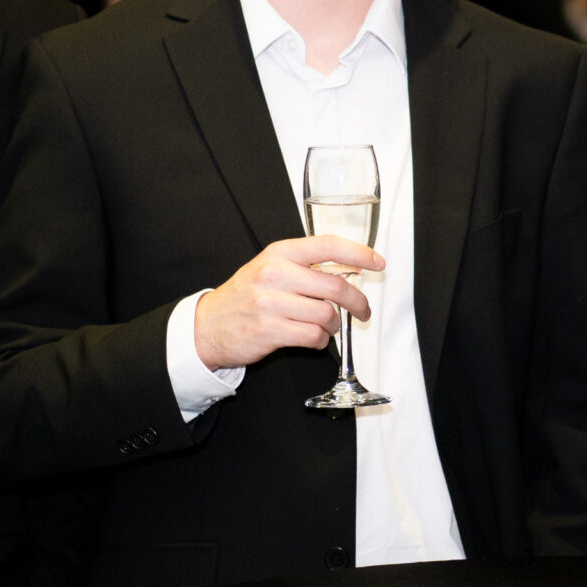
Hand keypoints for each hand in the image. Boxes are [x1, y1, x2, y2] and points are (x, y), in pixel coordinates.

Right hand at [192, 236, 381, 371]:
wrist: (208, 325)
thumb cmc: (247, 296)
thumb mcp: (271, 268)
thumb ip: (306, 266)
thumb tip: (351, 268)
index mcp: (279, 253)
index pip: (328, 245)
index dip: (359, 253)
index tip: (378, 263)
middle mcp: (275, 274)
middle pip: (335, 285)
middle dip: (358, 301)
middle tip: (363, 310)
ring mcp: (270, 303)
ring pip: (327, 314)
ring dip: (335, 325)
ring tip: (328, 326)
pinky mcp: (269, 330)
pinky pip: (314, 336)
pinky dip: (322, 340)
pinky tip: (315, 338)